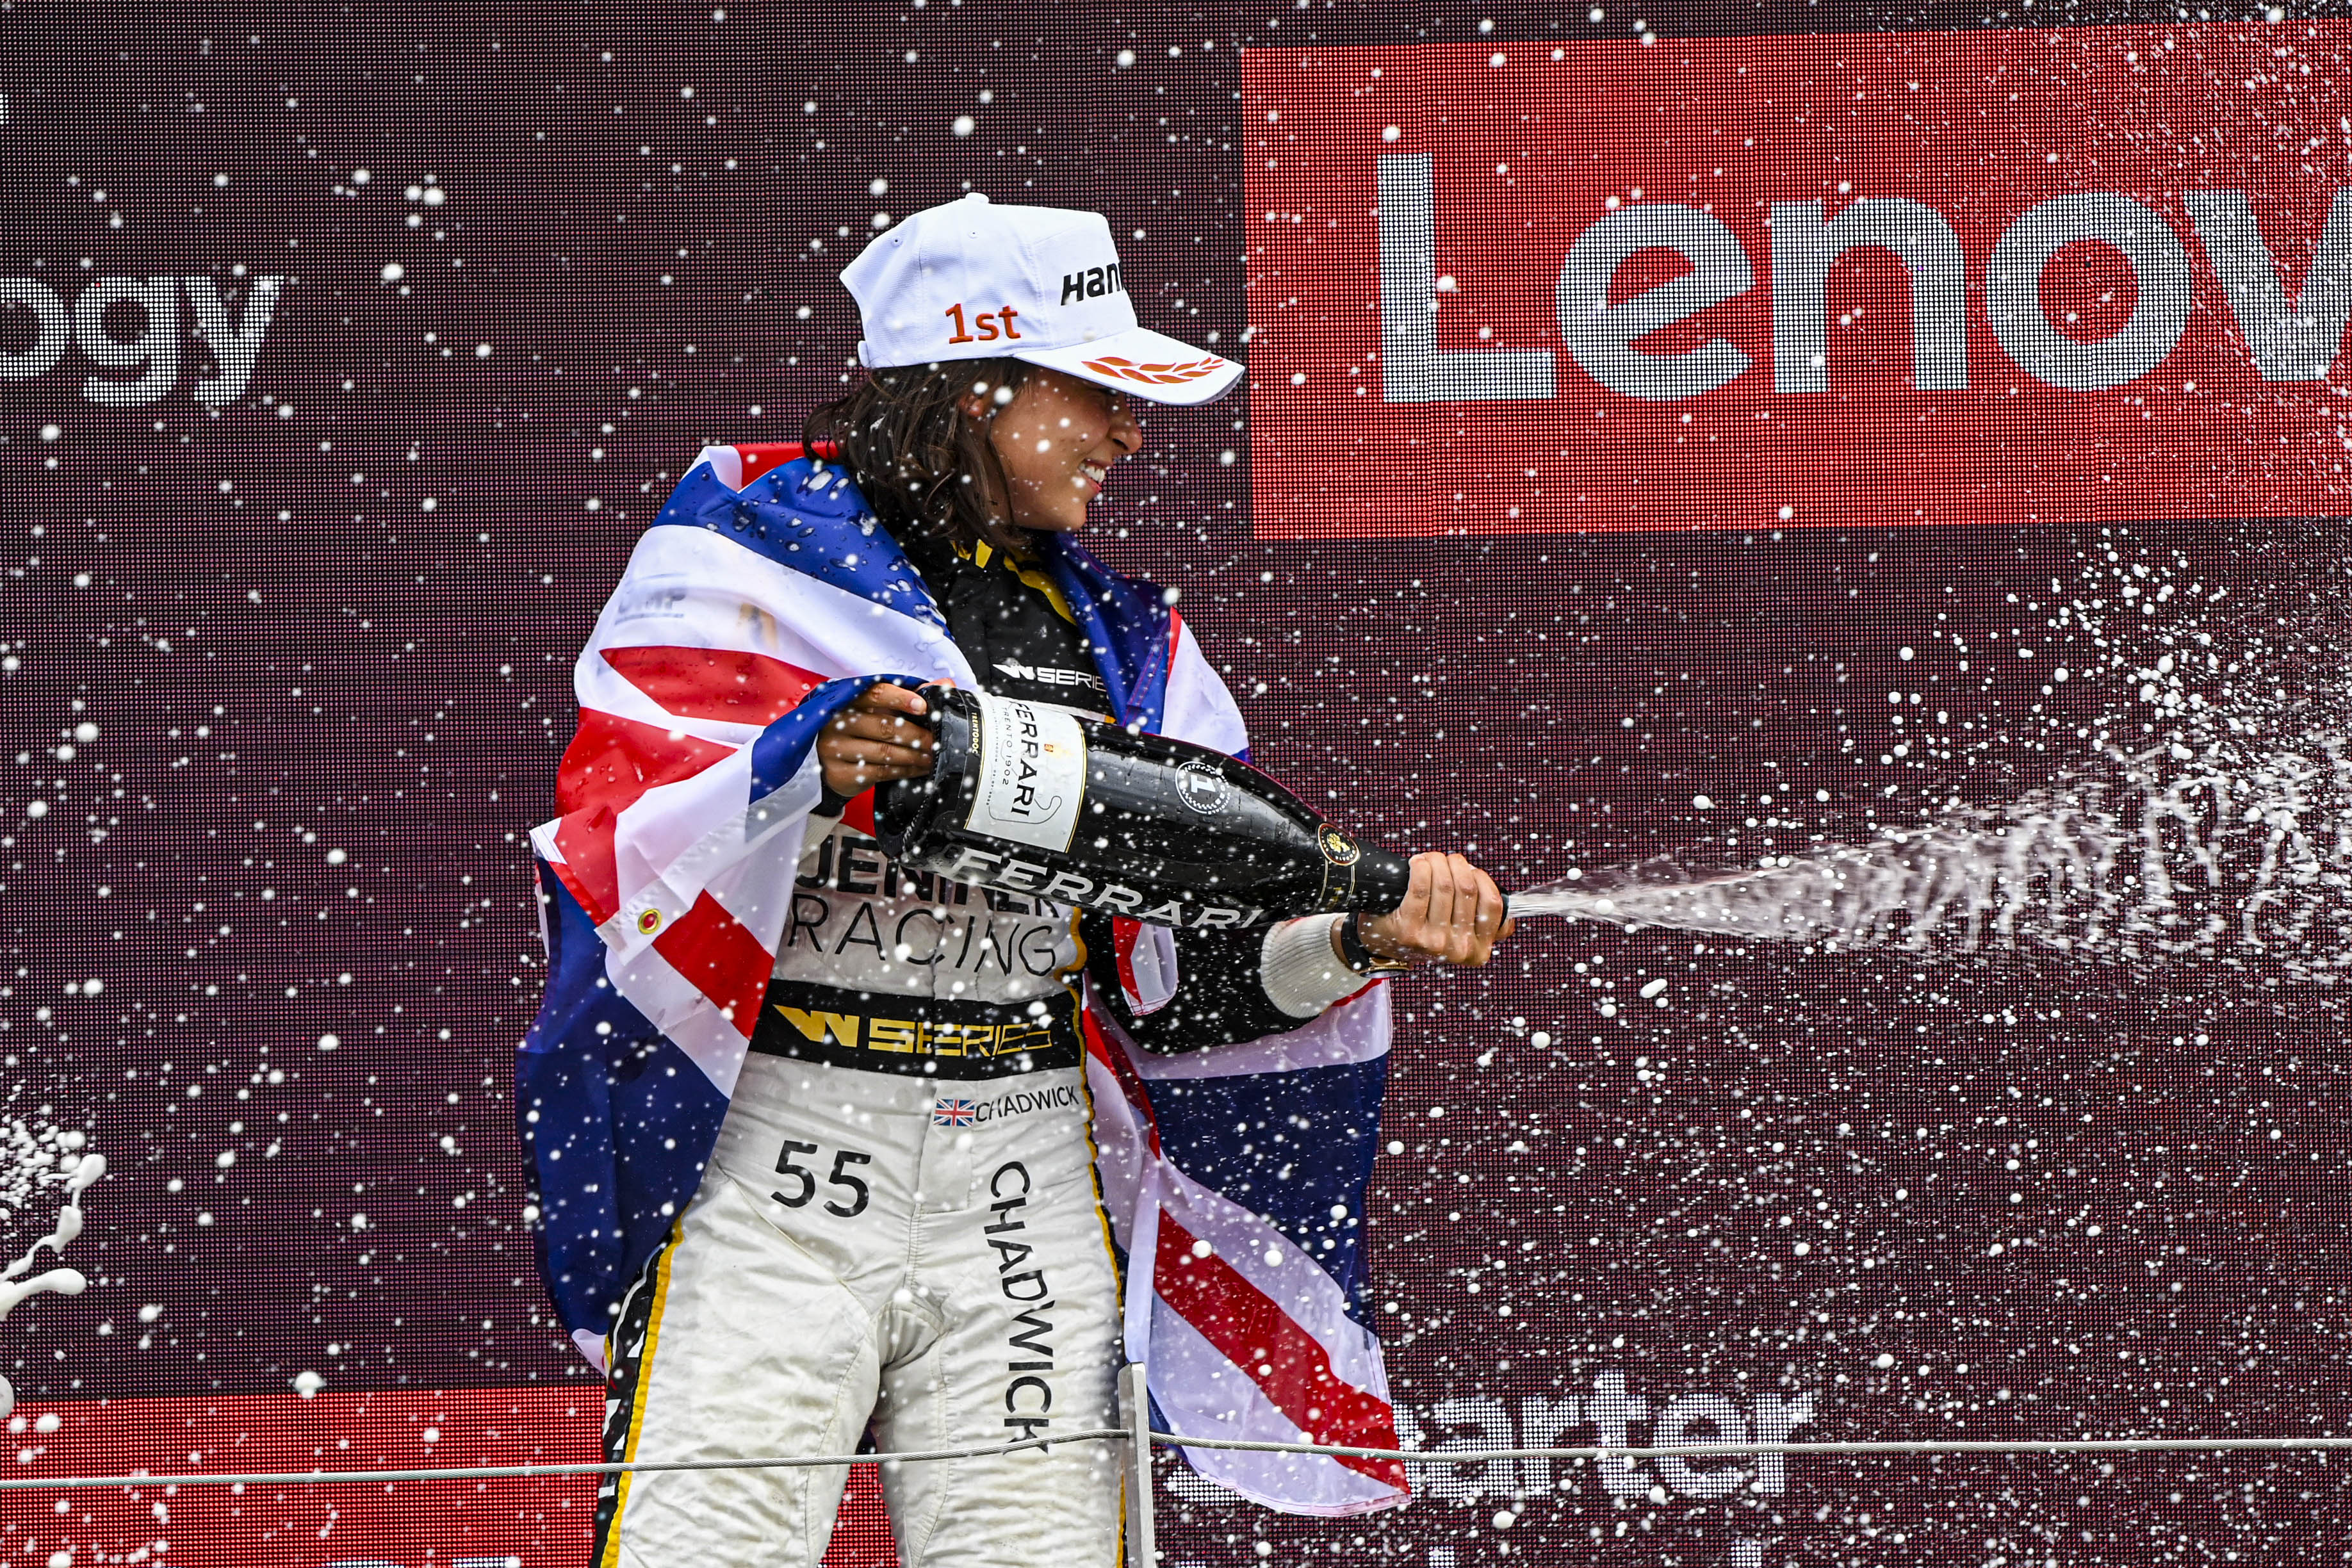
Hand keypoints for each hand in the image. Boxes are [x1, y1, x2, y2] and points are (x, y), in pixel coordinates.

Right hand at [818, 682, 939, 796]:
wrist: (826, 761)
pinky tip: (917, 768)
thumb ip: (910, 694)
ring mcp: (835, 749)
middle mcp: (837, 723)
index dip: (900, 699)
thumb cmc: (857, 729)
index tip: (922, 706)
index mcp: (847, 700)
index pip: (874, 694)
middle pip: (885, 727)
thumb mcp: (877, 708)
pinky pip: (880, 772)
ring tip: (931, 756)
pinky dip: (904, 771)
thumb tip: (944, 684)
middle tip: (935, 741)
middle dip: (916, 735)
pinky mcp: (841, 774)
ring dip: (914, 756)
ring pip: (884, 752)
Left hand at [1351, 852, 1513, 966]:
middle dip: (1457, 865)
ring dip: (1438, 862)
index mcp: (1477, 950)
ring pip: (1445, 884)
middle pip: (1467, 889)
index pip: (1493, 904)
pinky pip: (1421, 887)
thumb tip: (1511, 908)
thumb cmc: (1426, 929)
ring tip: (1430, 860)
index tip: (1470, 871)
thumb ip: (1485, 922)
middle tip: (1446, 860)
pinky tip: (1418, 863)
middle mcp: (1458, 949)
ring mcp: (1433, 941)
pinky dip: (1421, 867)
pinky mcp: (1409, 930)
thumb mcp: (1462, 933)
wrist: (1383, 944)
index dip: (1482, 879)